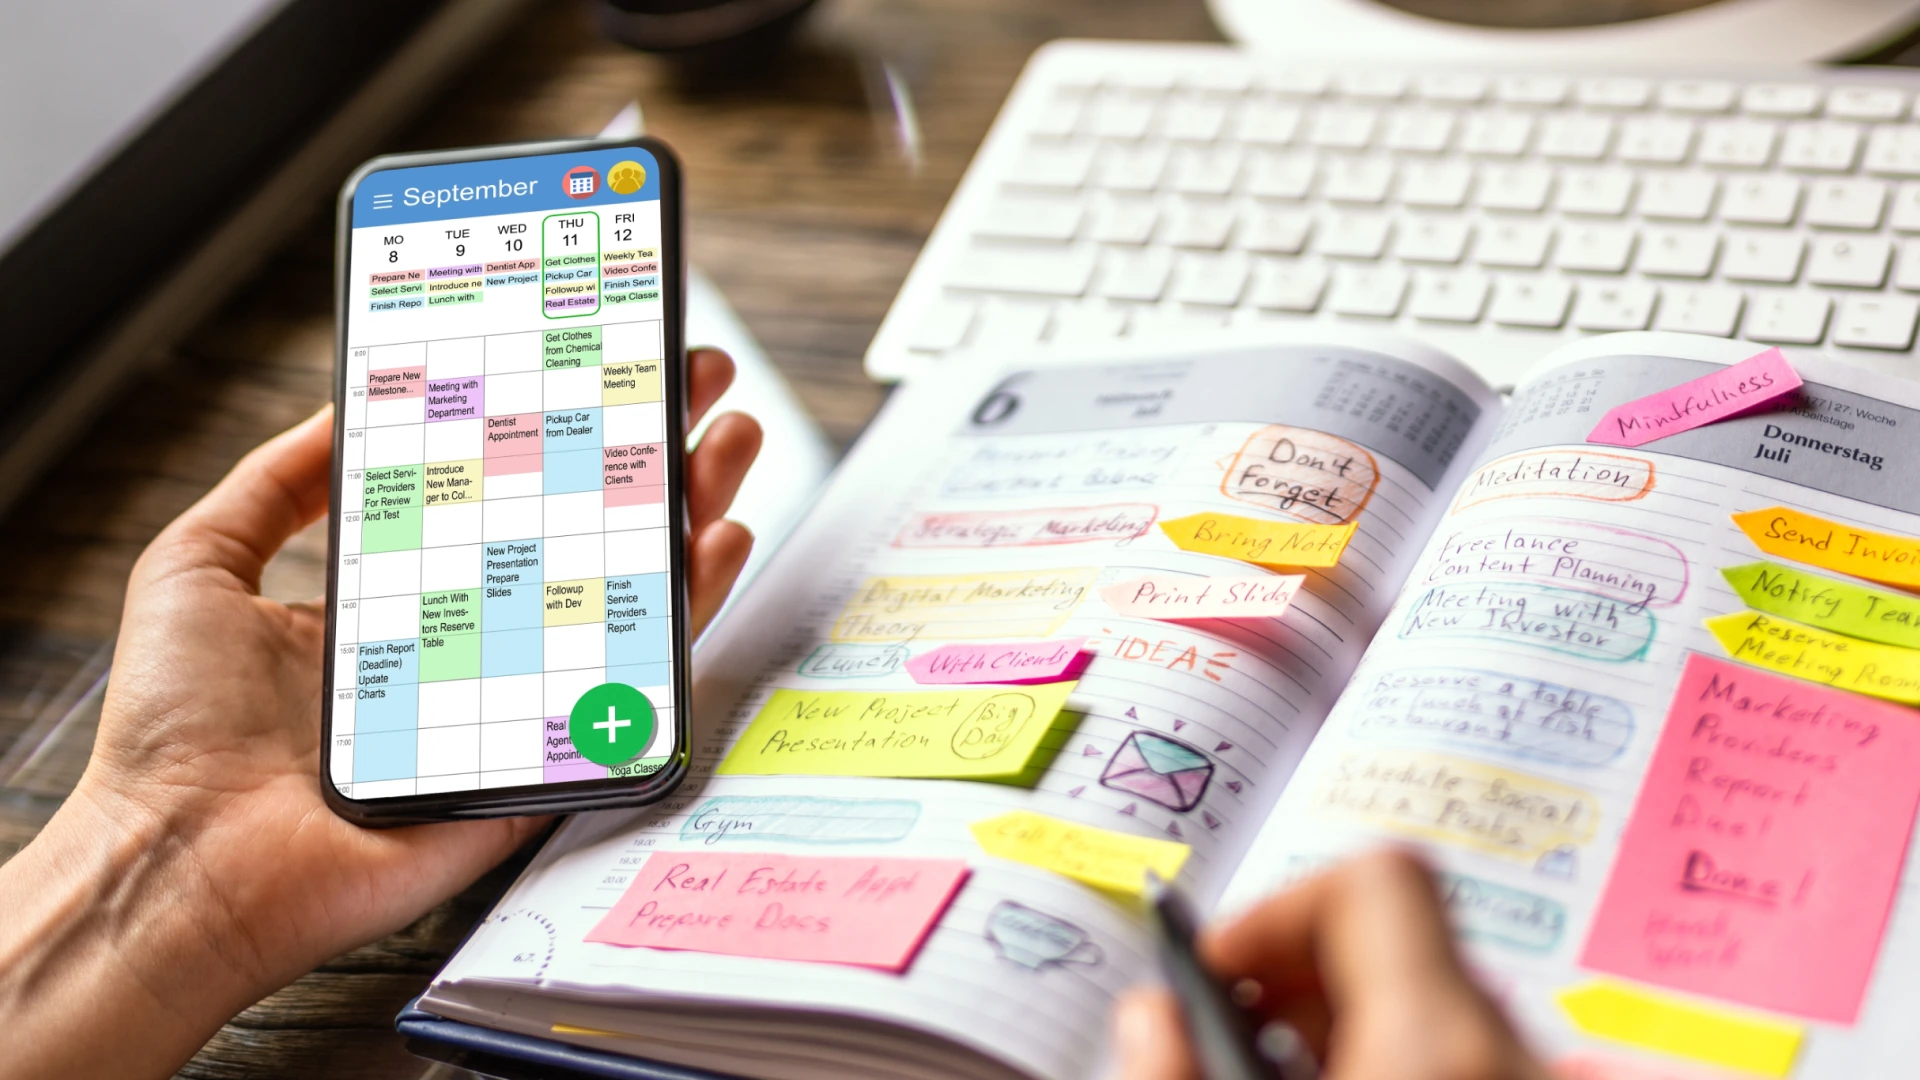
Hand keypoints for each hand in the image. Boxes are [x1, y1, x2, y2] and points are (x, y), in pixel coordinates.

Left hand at [0, 348, 762, 1079]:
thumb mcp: (199, 566)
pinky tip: (714, 545)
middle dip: (648, 455)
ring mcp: (517, 703)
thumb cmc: (171, 734)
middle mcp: (472, 647)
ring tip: (727, 441)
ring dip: (689, 514)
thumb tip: (342, 408)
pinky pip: (632, 686)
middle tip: (691, 381)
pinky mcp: (545, 764)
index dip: (558, 432)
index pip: (504, 500)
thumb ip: (272, 486)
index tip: (600, 366)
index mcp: (402, 603)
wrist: (180, 864)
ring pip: (627, 599)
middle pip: (585, 535)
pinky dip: (685, 614)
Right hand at [1115, 849, 1552, 1079]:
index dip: (1280, 908)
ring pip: (1431, 1004)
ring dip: (1345, 1024)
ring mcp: (1538, 1072)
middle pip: (1398, 942)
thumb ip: (1177, 1071)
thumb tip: (1153, 1013)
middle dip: (1301, 977)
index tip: (1223, 971)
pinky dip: (1401, 1056)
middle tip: (1236, 1038)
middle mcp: (1513, 1049)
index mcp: (1441, 1042)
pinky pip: (1464, 1049)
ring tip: (1284, 1073)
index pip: (1378, 879)